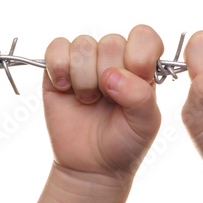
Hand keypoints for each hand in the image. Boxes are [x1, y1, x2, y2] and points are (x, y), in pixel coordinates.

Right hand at [43, 25, 162, 183]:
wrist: (92, 166)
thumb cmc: (125, 142)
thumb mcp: (145, 123)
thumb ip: (140, 96)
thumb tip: (112, 75)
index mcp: (142, 66)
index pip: (144, 36)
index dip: (140, 55)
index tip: (137, 78)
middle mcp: (114, 59)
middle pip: (112, 41)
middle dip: (109, 76)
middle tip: (108, 101)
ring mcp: (85, 62)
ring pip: (84, 44)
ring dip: (85, 78)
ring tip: (89, 100)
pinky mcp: (57, 68)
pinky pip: (56, 47)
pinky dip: (59, 68)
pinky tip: (66, 89)